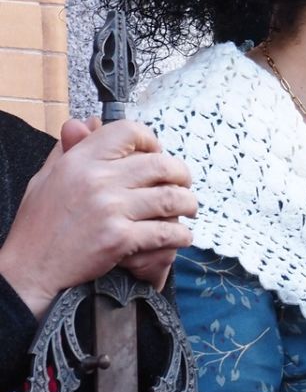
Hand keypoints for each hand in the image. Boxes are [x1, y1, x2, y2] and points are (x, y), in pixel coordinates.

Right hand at [0, 118, 194, 317]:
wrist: (30, 269)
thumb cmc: (39, 225)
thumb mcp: (47, 178)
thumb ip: (69, 148)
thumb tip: (86, 122)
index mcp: (79, 161)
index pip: (129, 131)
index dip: (151, 140)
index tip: (156, 155)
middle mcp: (97, 180)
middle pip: (162, 164)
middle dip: (181, 175)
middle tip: (183, 186)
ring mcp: (110, 209)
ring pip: (172, 198)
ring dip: (188, 205)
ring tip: (187, 210)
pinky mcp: (120, 238)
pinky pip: (167, 232)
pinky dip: (180, 235)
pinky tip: (179, 237)